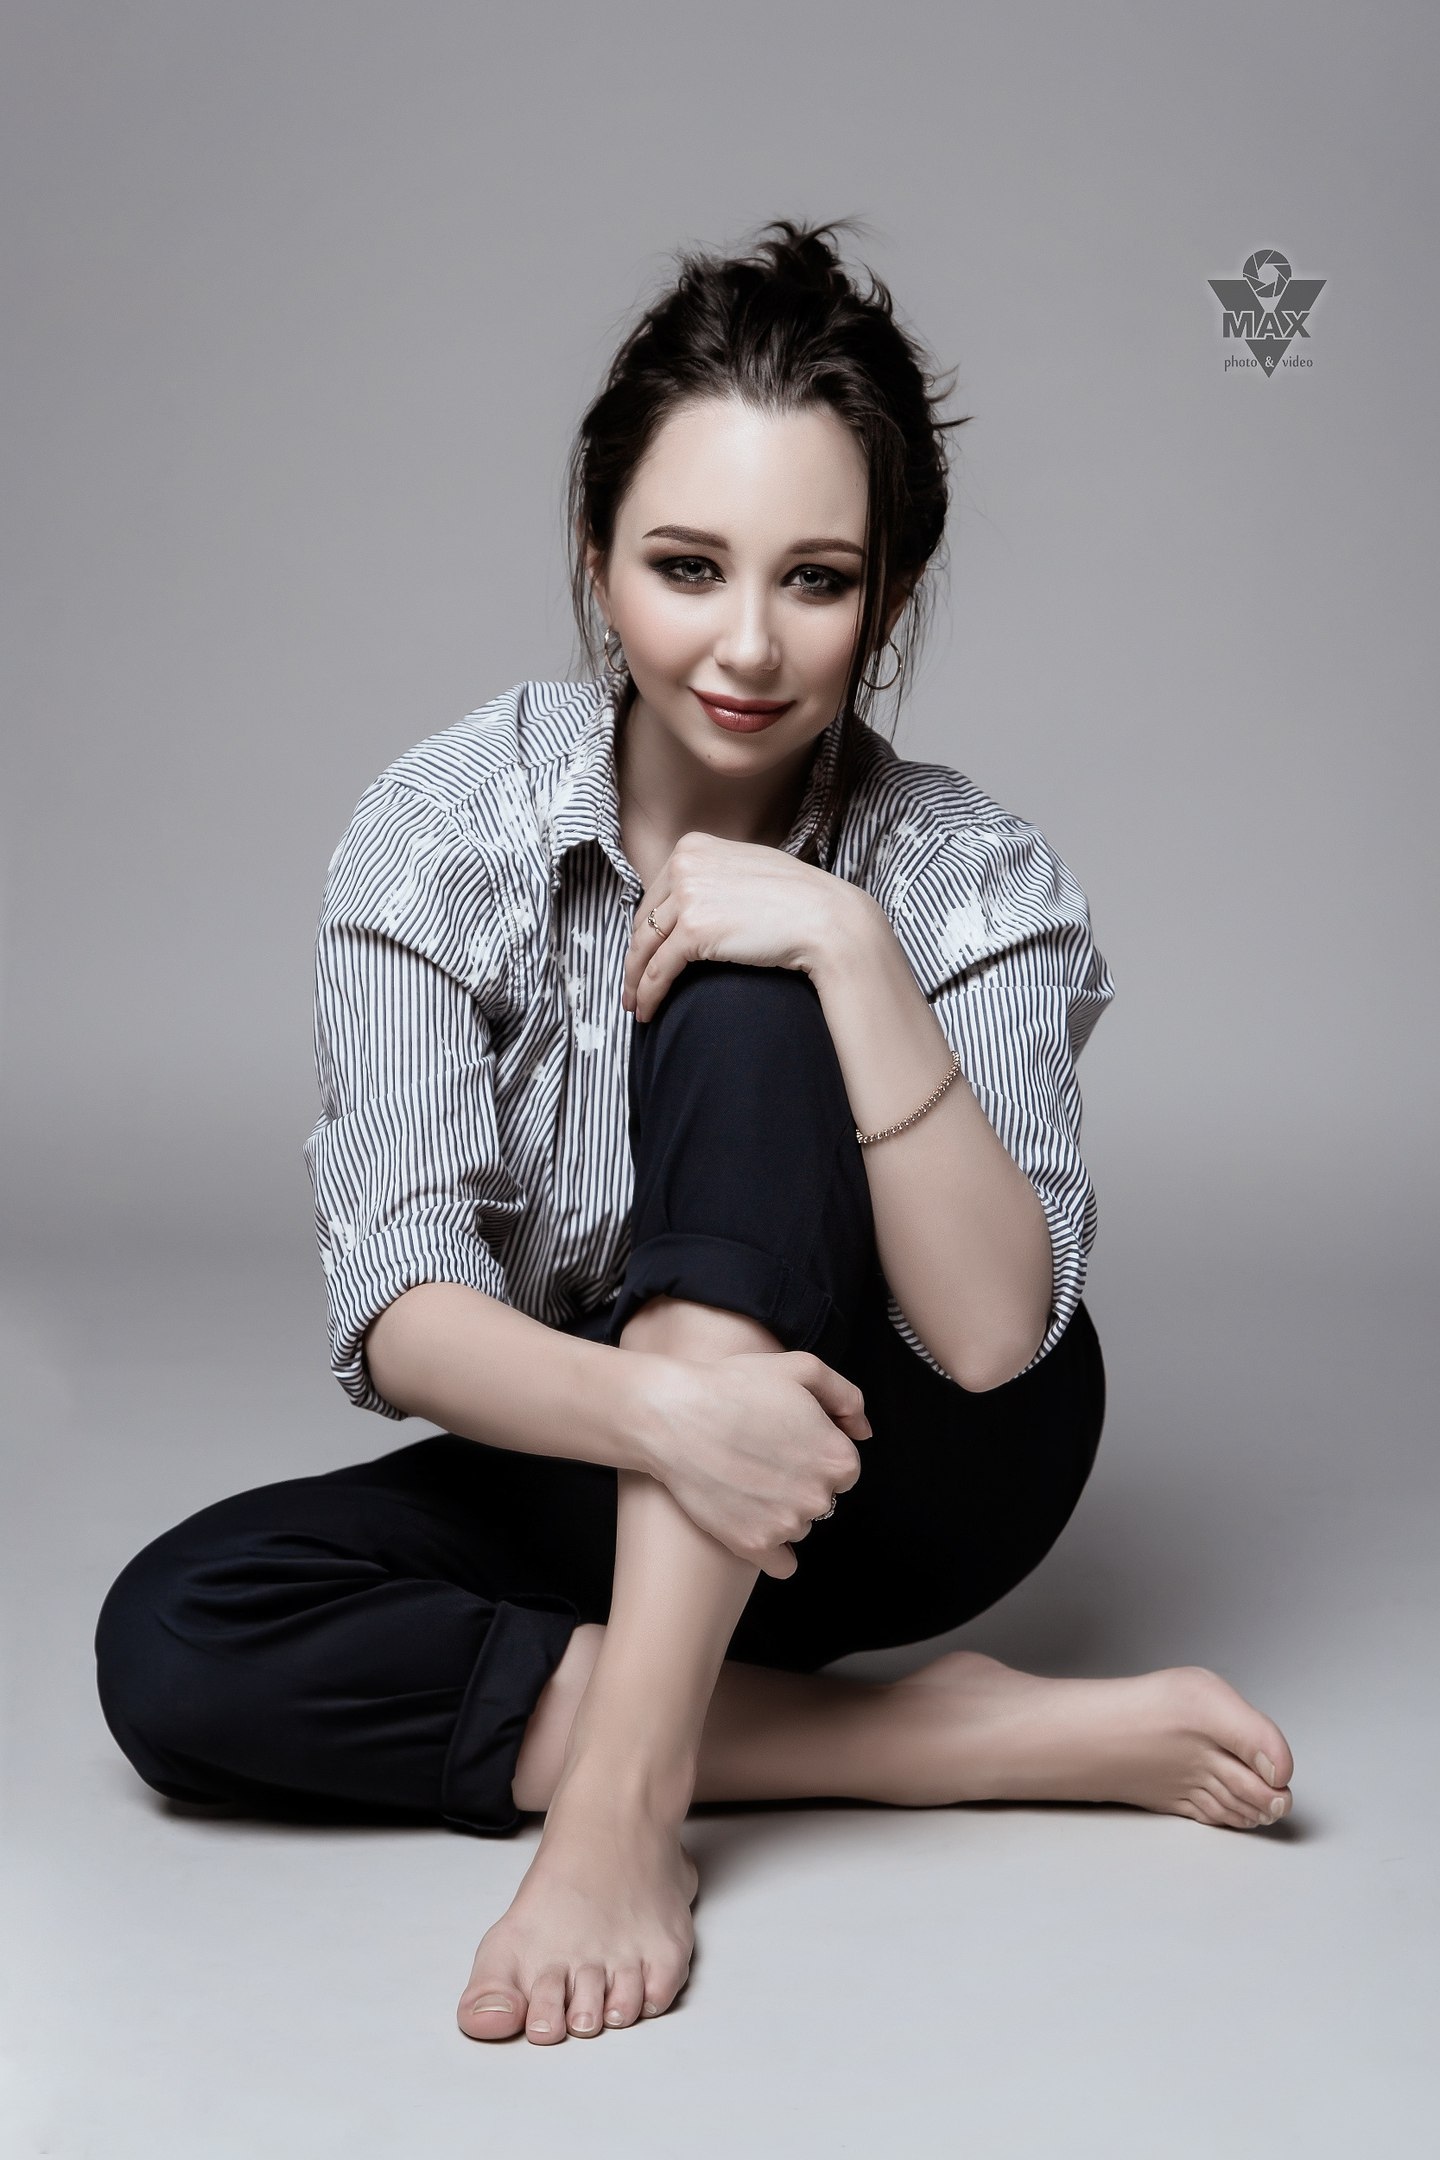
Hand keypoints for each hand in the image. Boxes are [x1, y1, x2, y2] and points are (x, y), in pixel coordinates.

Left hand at [622, 832, 861, 1022]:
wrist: (826, 918)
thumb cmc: (797, 899)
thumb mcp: (746, 868)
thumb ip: (714, 875)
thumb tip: (690, 901)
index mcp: (693, 846)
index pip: (655, 896)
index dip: (646, 931)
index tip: (643, 955)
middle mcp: (684, 865)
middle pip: (645, 921)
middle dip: (636, 958)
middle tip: (632, 987)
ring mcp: (687, 896)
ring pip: (644, 948)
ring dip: (635, 982)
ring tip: (635, 1006)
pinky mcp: (693, 931)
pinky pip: (658, 970)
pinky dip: (649, 995)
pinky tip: (648, 1012)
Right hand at [638, 1349, 871, 1578]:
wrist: (674, 1416)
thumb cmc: (735, 1386)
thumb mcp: (801, 1368)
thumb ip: (846, 1397)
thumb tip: (864, 1431)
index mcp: (838, 1457)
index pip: (843, 1468)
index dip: (814, 1451)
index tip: (785, 1441)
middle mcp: (819, 1496)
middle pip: (822, 1499)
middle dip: (799, 1481)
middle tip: (761, 1456)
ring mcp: (786, 1525)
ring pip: (799, 1526)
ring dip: (781, 1510)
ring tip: (745, 1478)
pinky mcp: (754, 1545)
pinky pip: (782, 1564)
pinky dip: (771, 1548)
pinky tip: (751, 1521)